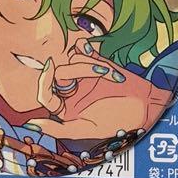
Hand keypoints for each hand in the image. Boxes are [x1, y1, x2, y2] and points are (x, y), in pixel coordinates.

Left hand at [28, 46, 172, 141]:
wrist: (146, 106)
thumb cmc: (119, 122)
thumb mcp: (88, 130)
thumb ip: (59, 129)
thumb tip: (32, 126)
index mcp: (66, 109)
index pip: (46, 94)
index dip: (44, 80)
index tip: (50, 66)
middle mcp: (71, 92)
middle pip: (60, 73)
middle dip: (79, 69)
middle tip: (100, 71)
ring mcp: (82, 76)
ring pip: (72, 60)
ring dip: (91, 63)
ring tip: (111, 73)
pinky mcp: (95, 62)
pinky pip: (81, 50)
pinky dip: (84, 48)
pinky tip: (91, 49)